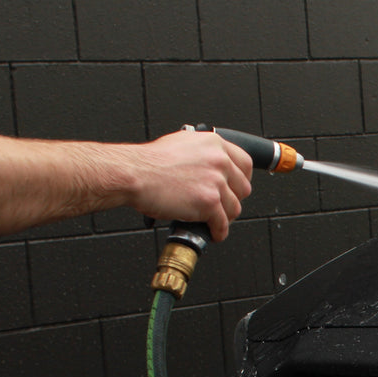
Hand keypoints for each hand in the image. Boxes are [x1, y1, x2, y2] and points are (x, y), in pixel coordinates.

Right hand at [125, 130, 254, 240]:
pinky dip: (218, 232)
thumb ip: (202, 154)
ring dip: (225, 218)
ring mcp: (215, 181)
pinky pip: (222, 224)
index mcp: (213, 144)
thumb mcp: (181, 144)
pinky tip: (212, 232)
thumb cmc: (148, 162)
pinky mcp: (209, 202)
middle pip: (243, 188)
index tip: (237, 188)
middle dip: (233, 200)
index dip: (241, 180)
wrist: (133, 174)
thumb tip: (209, 167)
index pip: (245, 164)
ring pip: (234, 208)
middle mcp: (218, 160)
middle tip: (222, 206)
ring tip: (214, 221)